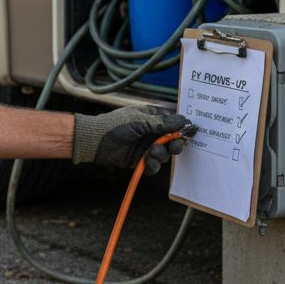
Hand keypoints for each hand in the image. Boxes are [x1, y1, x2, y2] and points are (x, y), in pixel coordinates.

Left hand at [72, 105, 192, 173]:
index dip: (182, 129)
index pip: (174, 123)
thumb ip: (163, 123)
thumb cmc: (115, 125)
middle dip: (175, 144)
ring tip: (153, 152)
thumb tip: (184, 121)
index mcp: (152, 118)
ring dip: (161, 155)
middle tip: (174, 147)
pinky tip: (147, 162)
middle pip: (173, 140)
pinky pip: (154, 165)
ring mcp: (146, 146)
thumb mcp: (140, 121)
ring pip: (164, 154)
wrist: (94, 141)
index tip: (190, 133)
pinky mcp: (140, 160)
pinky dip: (153, 165)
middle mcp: (152, 132)